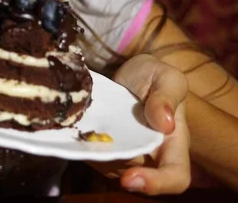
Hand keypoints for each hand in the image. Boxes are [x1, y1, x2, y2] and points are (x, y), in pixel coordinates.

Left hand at [90, 54, 190, 194]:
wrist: (129, 70)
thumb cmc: (153, 75)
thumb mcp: (167, 78)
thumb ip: (167, 97)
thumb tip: (166, 124)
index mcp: (173, 143)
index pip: (175, 177)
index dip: (157, 184)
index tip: (131, 179)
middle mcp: (150, 155)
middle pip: (134, 177)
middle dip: (114, 163)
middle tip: (99, 139)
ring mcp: (124, 153)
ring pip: (109, 168)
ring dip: (96, 154)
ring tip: (88, 127)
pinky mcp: (103, 146)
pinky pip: (92, 155)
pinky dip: (84, 146)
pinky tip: (78, 128)